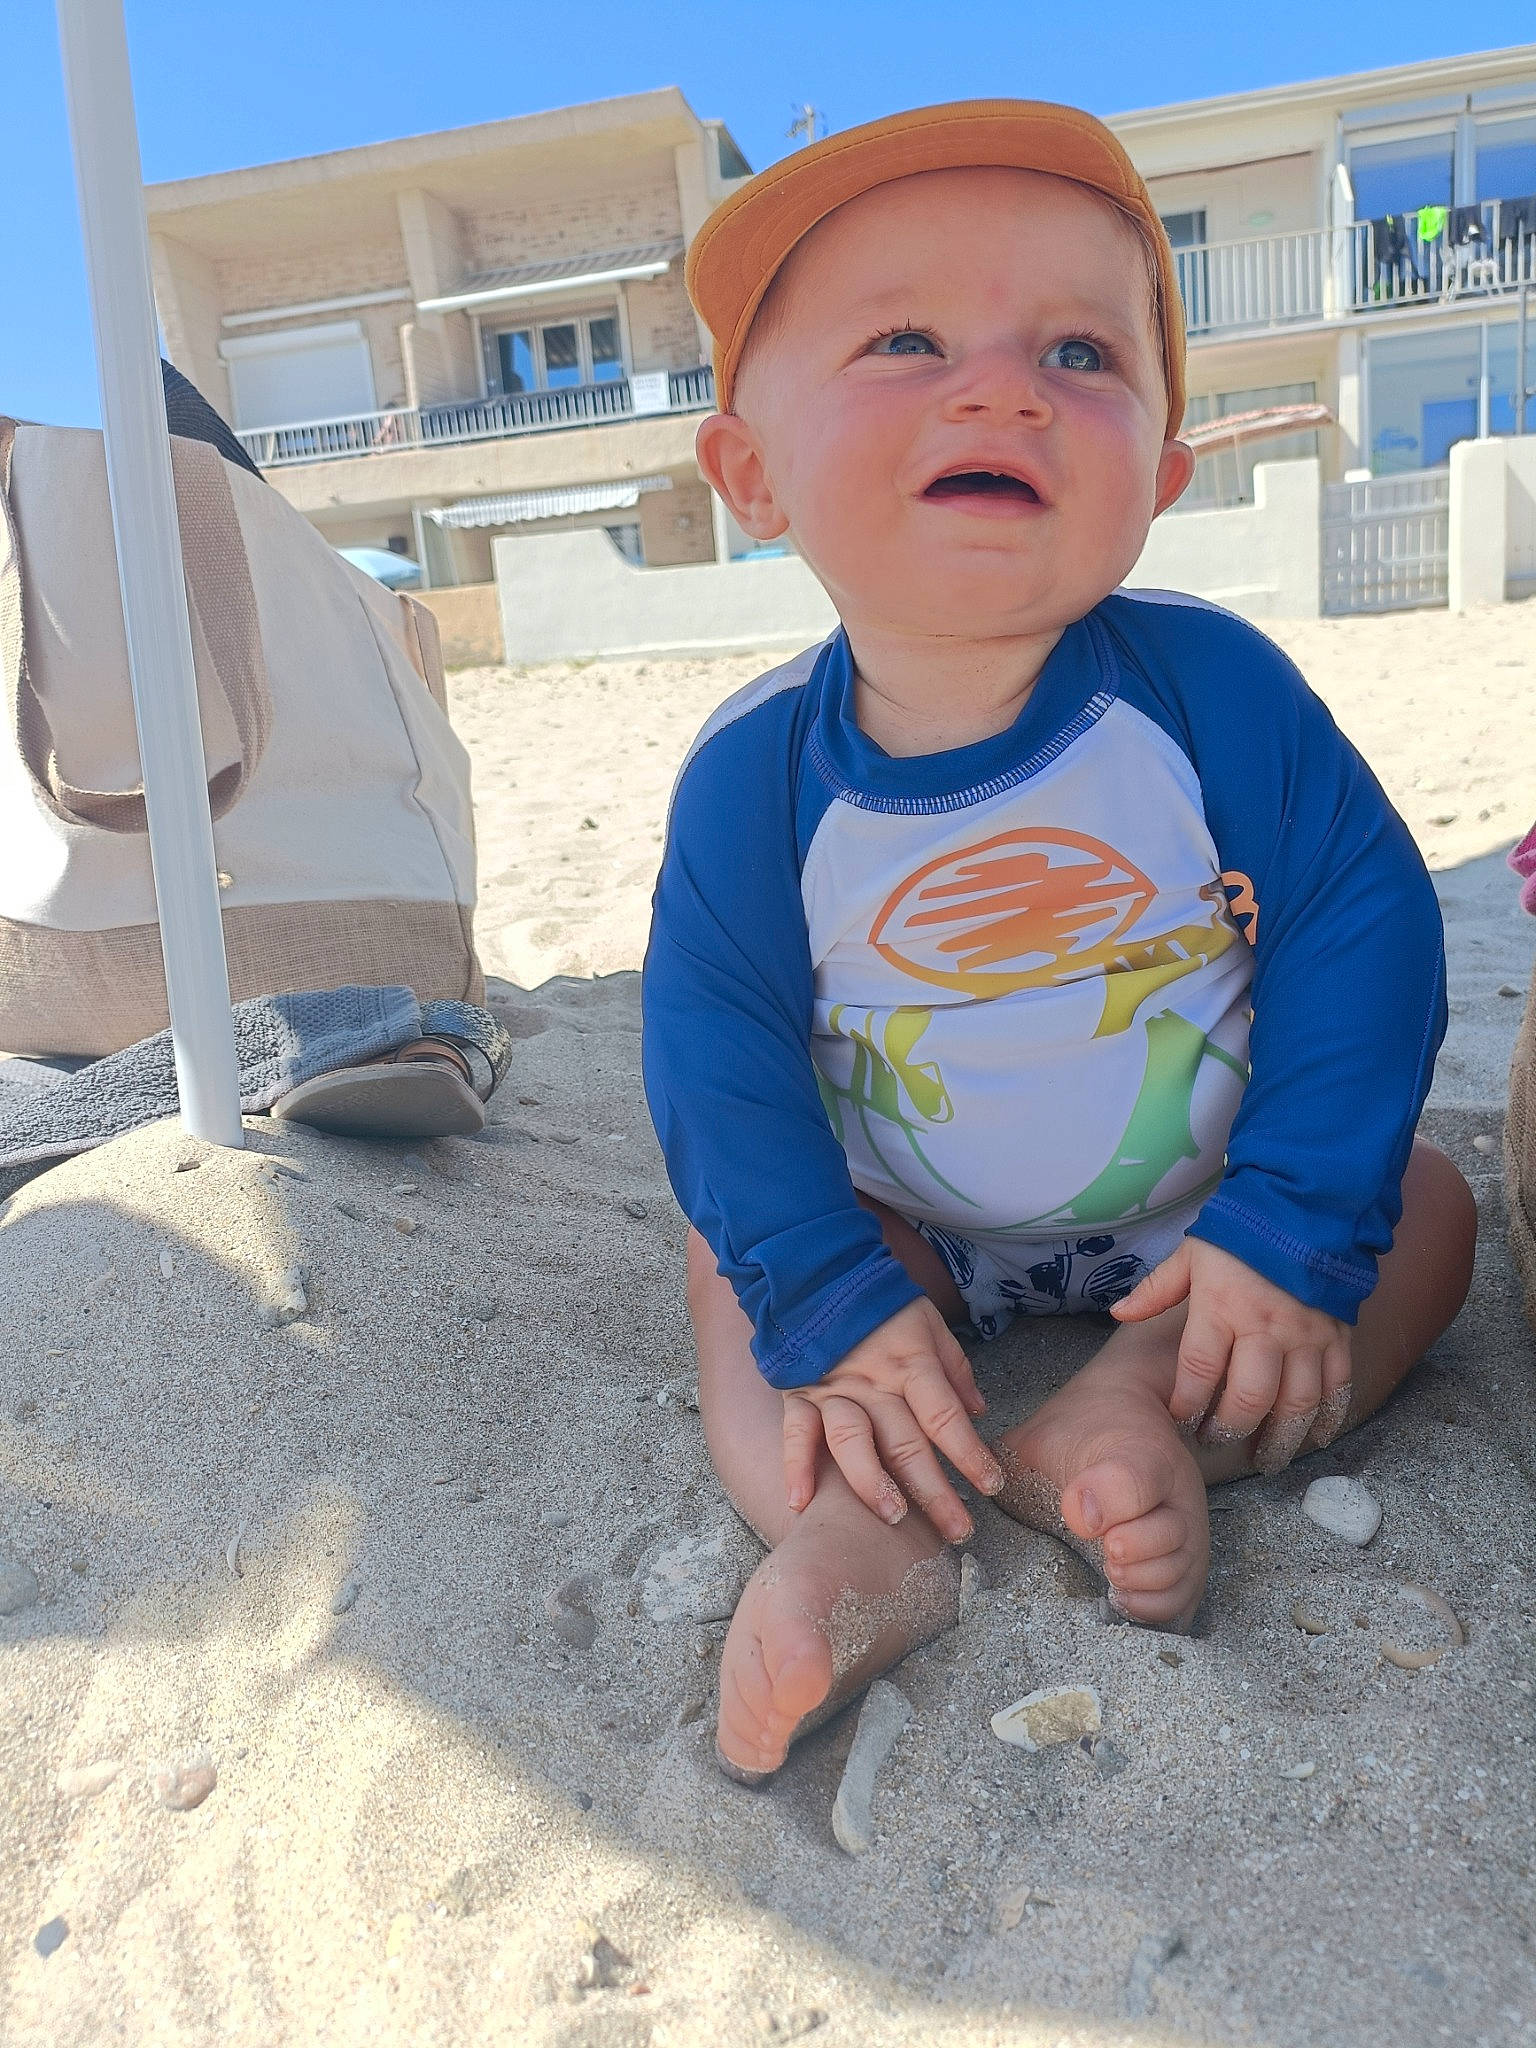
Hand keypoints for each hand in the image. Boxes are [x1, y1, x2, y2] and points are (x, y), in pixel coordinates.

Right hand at [781, 1299, 1003, 1541]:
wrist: (821, 1275)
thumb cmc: (884, 1305)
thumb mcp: (930, 1324)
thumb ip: (955, 1369)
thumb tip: (978, 1411)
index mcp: (912, 1364)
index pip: (946, 1418)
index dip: (971, 1455)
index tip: (991, 1486)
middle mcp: (874, 1383)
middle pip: (907, 1443)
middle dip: (934, 1491)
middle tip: (957, 1530)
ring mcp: (834, 1391)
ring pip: (853, 1442)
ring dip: (872, 1483)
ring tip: (893, 1516)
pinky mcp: (800, 1395)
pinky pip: (796, 1434)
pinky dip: (796, 1468)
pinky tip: (802, 1502)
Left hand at [1111, 1238, 1352, 1470]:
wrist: (1305, 1206)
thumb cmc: (1242, 1234)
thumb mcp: (1192, 1254)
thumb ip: (1157, 1289)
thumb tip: (1119, 1313)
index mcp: (1221, 1308)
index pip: (1198, 1372)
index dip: (1187, 1405)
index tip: (1181, 1421)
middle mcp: (1265, 1329)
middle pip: (1248, 1398)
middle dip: (1230, 1431)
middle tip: (1217, 1443)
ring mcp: (1306, 1337)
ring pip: (1296, 1404)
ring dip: (1280, 1439)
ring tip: (1265, 1461)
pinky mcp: (1338, 1338)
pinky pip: (1337, 1389)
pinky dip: (1327, 1420)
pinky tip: (1314, 1439)